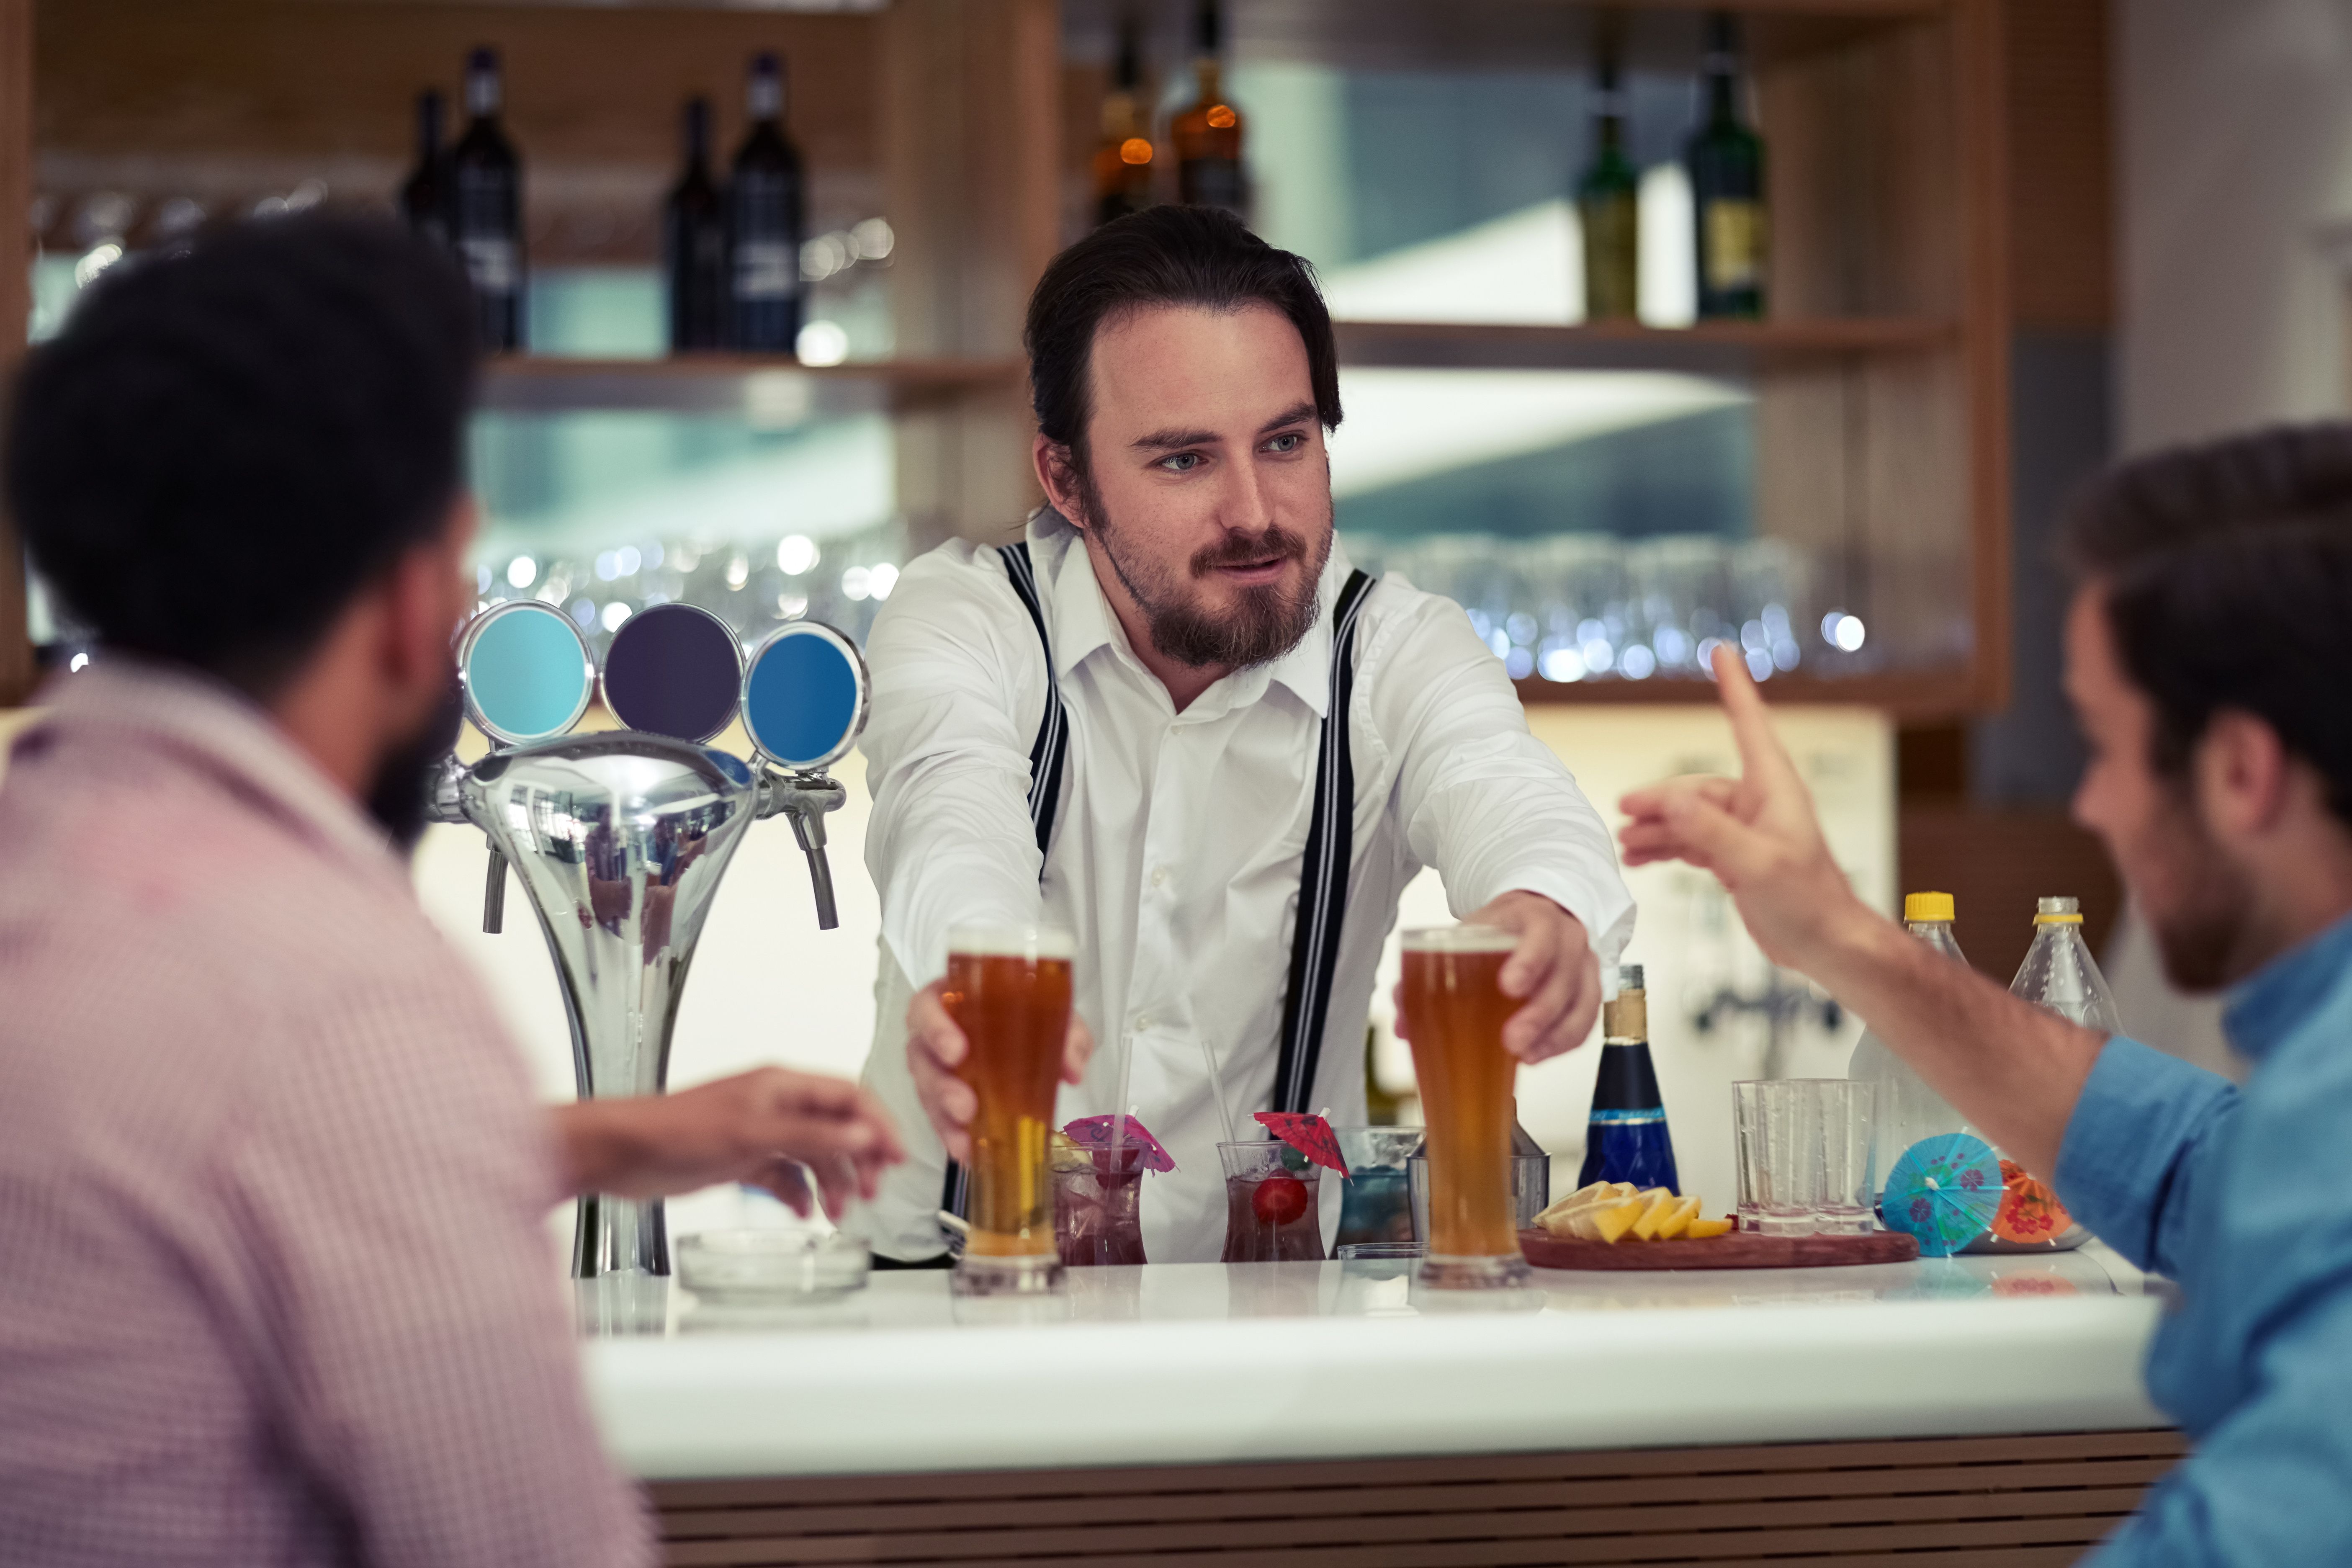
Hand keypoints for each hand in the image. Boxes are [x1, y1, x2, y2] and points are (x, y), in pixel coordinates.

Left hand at [550, 1067, 904, 1220]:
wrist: (623, 1153)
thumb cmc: (675, 1131)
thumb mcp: (752, 1134)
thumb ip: (810, 1136)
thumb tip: (861, 1135)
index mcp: (783, 1087)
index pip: (849, 1098)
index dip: (878, 1124)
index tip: (897, 1156)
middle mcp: (776, 1107)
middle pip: (838, 1128)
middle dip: (860, 1159)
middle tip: (872, 1190)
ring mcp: (760, 1133)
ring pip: (814, 1155)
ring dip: (832, 1182)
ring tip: (840, 1211)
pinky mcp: (743, 1159)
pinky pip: (785, 1176)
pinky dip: (798, 1194)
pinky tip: (802, 1212)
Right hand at [907, 978, 1094, 1163]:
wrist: (1031, 1028)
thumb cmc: (1029, 1012)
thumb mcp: (1053, 1012)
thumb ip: (1067, 1034)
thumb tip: (1071, 1069)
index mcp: (952, 1000)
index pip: (927, 1007)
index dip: (935, 1028)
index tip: (956, 1051)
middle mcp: (935, 1033)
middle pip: (920, 1057)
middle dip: (941, 1084)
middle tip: (966, 1105)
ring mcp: (935, 1067)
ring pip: (926, 1091)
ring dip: (944, 1116)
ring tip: (967, 1137)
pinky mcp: (940, 1097)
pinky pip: (938, 1116)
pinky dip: (951, 1135)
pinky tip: (967, 1151)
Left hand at [1394, 890, 1600, 1062]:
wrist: (1535, 916)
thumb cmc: (1502, 928)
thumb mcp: (1470, 933)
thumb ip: (1433, 968)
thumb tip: (1402, 1015)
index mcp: (1536, 918)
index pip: (1541, 935)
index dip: (1529, 962)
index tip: (1508, 986)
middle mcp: (1567, 940)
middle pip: (1563, 977)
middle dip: (1538, 1014)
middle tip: (1511, 1040)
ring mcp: (1583, 966)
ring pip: (1581, 1004)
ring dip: (1552, 1035)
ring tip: (1524, 1056)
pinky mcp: (1588, 991)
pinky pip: (1585, 1022)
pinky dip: (1562, 1042)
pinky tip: (1536, 1055)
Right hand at [1616, 642, 1875, 970]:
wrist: (1825, 944)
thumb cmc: (1808, 902)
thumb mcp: (1757, 864)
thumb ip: (1712, 832)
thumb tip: (1672, 801)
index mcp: (1772, 790)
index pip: (1749, 724)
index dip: (1734, 686)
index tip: (1722, 651)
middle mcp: (1757, 803)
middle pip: (1696, 788)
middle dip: (1659, 800)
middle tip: (1626, 813)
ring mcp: (1745, 830)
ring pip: (1689, 817)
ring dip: (1658, 828)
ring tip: (1626, 844)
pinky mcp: (1735, 857)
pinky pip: (1692, 841)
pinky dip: (1666, 847)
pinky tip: (1641, 857)